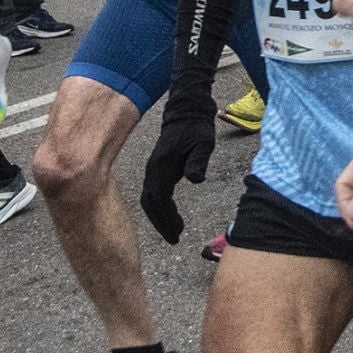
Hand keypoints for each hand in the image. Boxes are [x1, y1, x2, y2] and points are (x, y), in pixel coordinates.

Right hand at [138, 115, 216, 242]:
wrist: (186, 113)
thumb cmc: (197, 129)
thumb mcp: (203, 143)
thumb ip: (198, 161)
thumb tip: (196, 180)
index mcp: (162, 166)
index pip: (159, 198)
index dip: (166, 218)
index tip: (177, 232)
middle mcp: (153, 170)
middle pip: (150, 203)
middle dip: (160, 223)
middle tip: (175, 239)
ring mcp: (153, 170)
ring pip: (149, 200)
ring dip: (159, 218)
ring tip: (175, 232)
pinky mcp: (157, 170)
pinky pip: (154, 194)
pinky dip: (160, 209)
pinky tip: (172, 217)